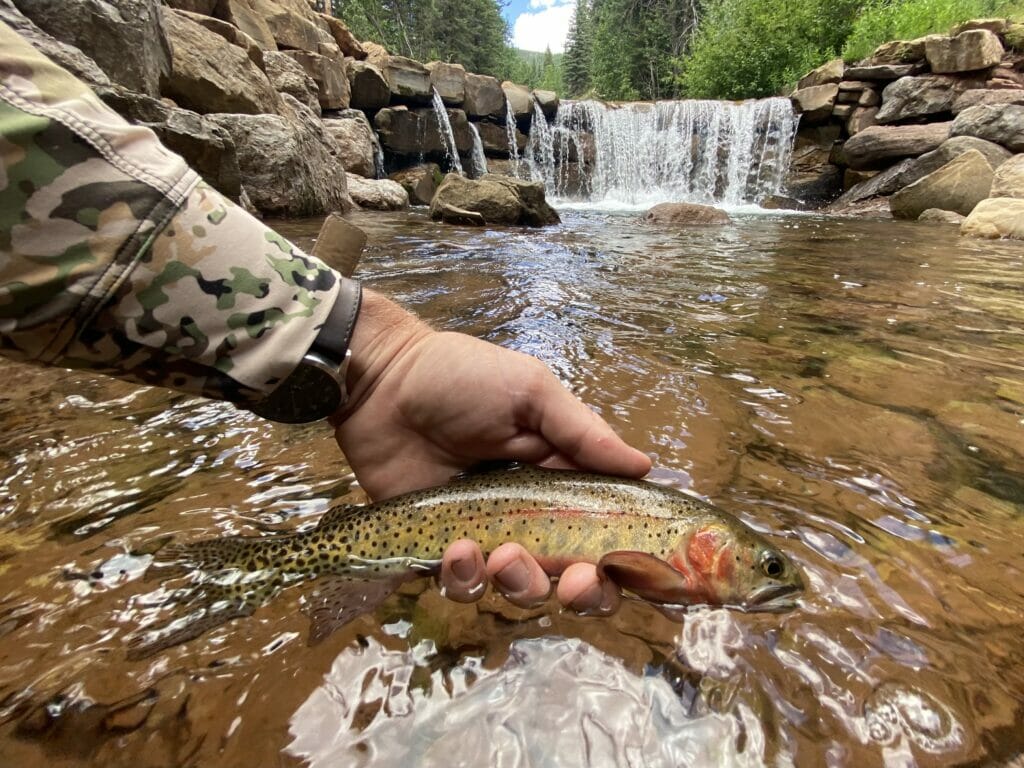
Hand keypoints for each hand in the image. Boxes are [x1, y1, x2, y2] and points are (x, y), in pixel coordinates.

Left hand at [333, 290, 649, 612]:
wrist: (381, 382)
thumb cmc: (462, 378)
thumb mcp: (530, 392)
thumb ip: (583, 434)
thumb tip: (646, 466)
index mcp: (562, 479)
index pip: (607, 532)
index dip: (624, 561)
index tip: (624, 567)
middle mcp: (531, 516)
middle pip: (574, 577)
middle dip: (582, 591)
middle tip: (571, 581)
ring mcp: (485, 535)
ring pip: (518, 589)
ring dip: (519, 584)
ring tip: (499, 555)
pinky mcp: (437, 549)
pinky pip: (461, 585)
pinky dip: (464, 577)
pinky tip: (456, 548)